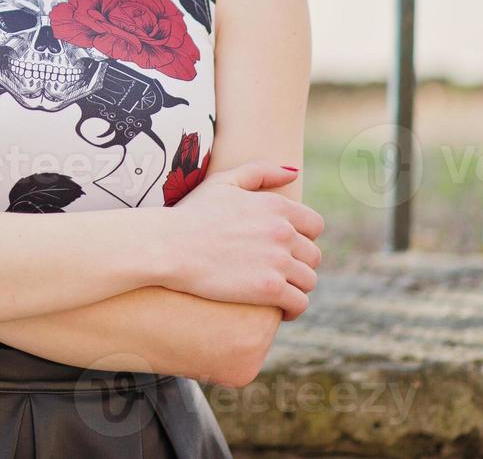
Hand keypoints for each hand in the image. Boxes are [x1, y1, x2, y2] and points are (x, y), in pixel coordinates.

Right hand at [159, 161, 323, 319]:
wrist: (167, 245)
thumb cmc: (190, 214)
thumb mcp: (223, 182)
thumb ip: (261, 171)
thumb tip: (294, 173)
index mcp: (276, 205)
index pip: (314, 225)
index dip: (303, 238)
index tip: (287, 249)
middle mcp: (283, 231)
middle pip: (313, 255)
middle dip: (299, 265)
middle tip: (280, 274)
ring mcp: (278, 260)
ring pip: (308, 281)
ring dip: (297, 288)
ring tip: (280, 294)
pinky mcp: (269, 288)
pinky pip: (299, 303)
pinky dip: (293, 309)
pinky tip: (280, 311)